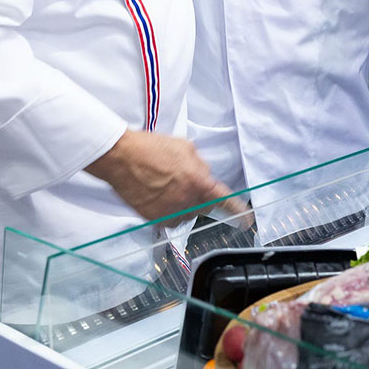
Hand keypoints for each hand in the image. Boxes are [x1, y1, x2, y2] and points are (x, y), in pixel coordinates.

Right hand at [86, 129, 245, 223]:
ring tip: (166, 185)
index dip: (237, 211)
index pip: (224, 200)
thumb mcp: (186, 148)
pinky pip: (170, 219)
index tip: (246, 219)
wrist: (122, 157)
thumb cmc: (151, 149)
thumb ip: (201, 166)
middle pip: (203, 206)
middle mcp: (186, 200)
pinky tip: (158, 194)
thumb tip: (205, 176)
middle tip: (184, 181)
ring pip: (187, 214)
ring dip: (183, 203)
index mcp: (198, 182)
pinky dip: (168, 210)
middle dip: (199, 196)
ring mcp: (170, 212)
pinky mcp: (154, 219)